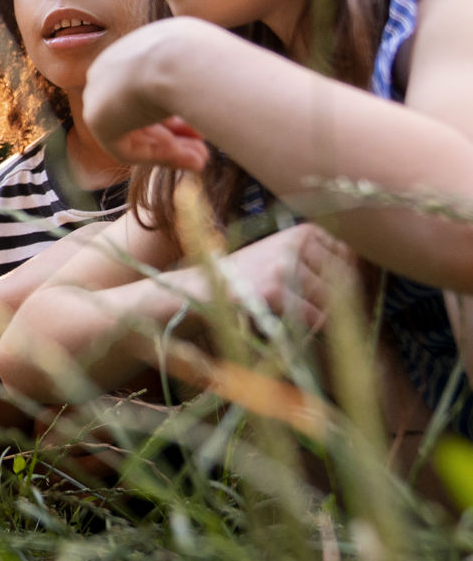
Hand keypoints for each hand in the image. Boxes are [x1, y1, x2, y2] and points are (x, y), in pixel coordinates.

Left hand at [83, 19, 217, 168]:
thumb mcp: (203, 67)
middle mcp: (112, 68)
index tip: (201, 128)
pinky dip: (156, 157)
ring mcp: (100, 91)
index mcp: (134, 50)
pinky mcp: (97, 117)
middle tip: (202, 151)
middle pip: (138, 113)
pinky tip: (187, 159)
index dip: (176, 113)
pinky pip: (125, 147)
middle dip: (173, 136)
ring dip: (168, 150)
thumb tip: (210, 98)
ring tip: (201, 162)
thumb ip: (198, 83)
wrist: (183, 58)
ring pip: (133, 131)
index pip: (148, 91)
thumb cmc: (202, 57)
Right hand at [219, 222, 358, 332]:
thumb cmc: (247, 276)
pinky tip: (289, 325)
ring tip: (300, 320)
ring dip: (322, 317)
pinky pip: (314, 317)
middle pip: (345, 279)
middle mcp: (296, 244)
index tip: (334, 292)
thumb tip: (360, 279)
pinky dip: (308, 328)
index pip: (349, 256)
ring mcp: (285, 267)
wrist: (200, 289)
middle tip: (320, 313)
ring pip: (332, 300)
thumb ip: (318, 261)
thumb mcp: (282, 255)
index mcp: (302, 232)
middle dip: (340, 301)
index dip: (347, 278)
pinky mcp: (275, 291)